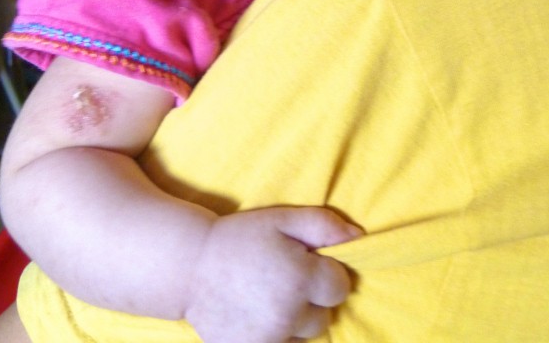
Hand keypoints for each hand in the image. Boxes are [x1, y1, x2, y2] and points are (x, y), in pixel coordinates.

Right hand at [184, 206, 361, 342]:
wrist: (190, 267)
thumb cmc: (240, 238)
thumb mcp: (282, 219)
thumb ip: (324, 225)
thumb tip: (358, 236)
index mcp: (300, 278)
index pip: (340, 287)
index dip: (327, 274)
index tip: (307, 264)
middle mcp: (287, 314)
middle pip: (324, 317)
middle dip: (311, 300)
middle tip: (283, 280)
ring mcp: (268, 340)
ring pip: (303, 337)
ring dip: (294, 321)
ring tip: (268, 297)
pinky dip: (276, 336)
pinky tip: (258, 315)